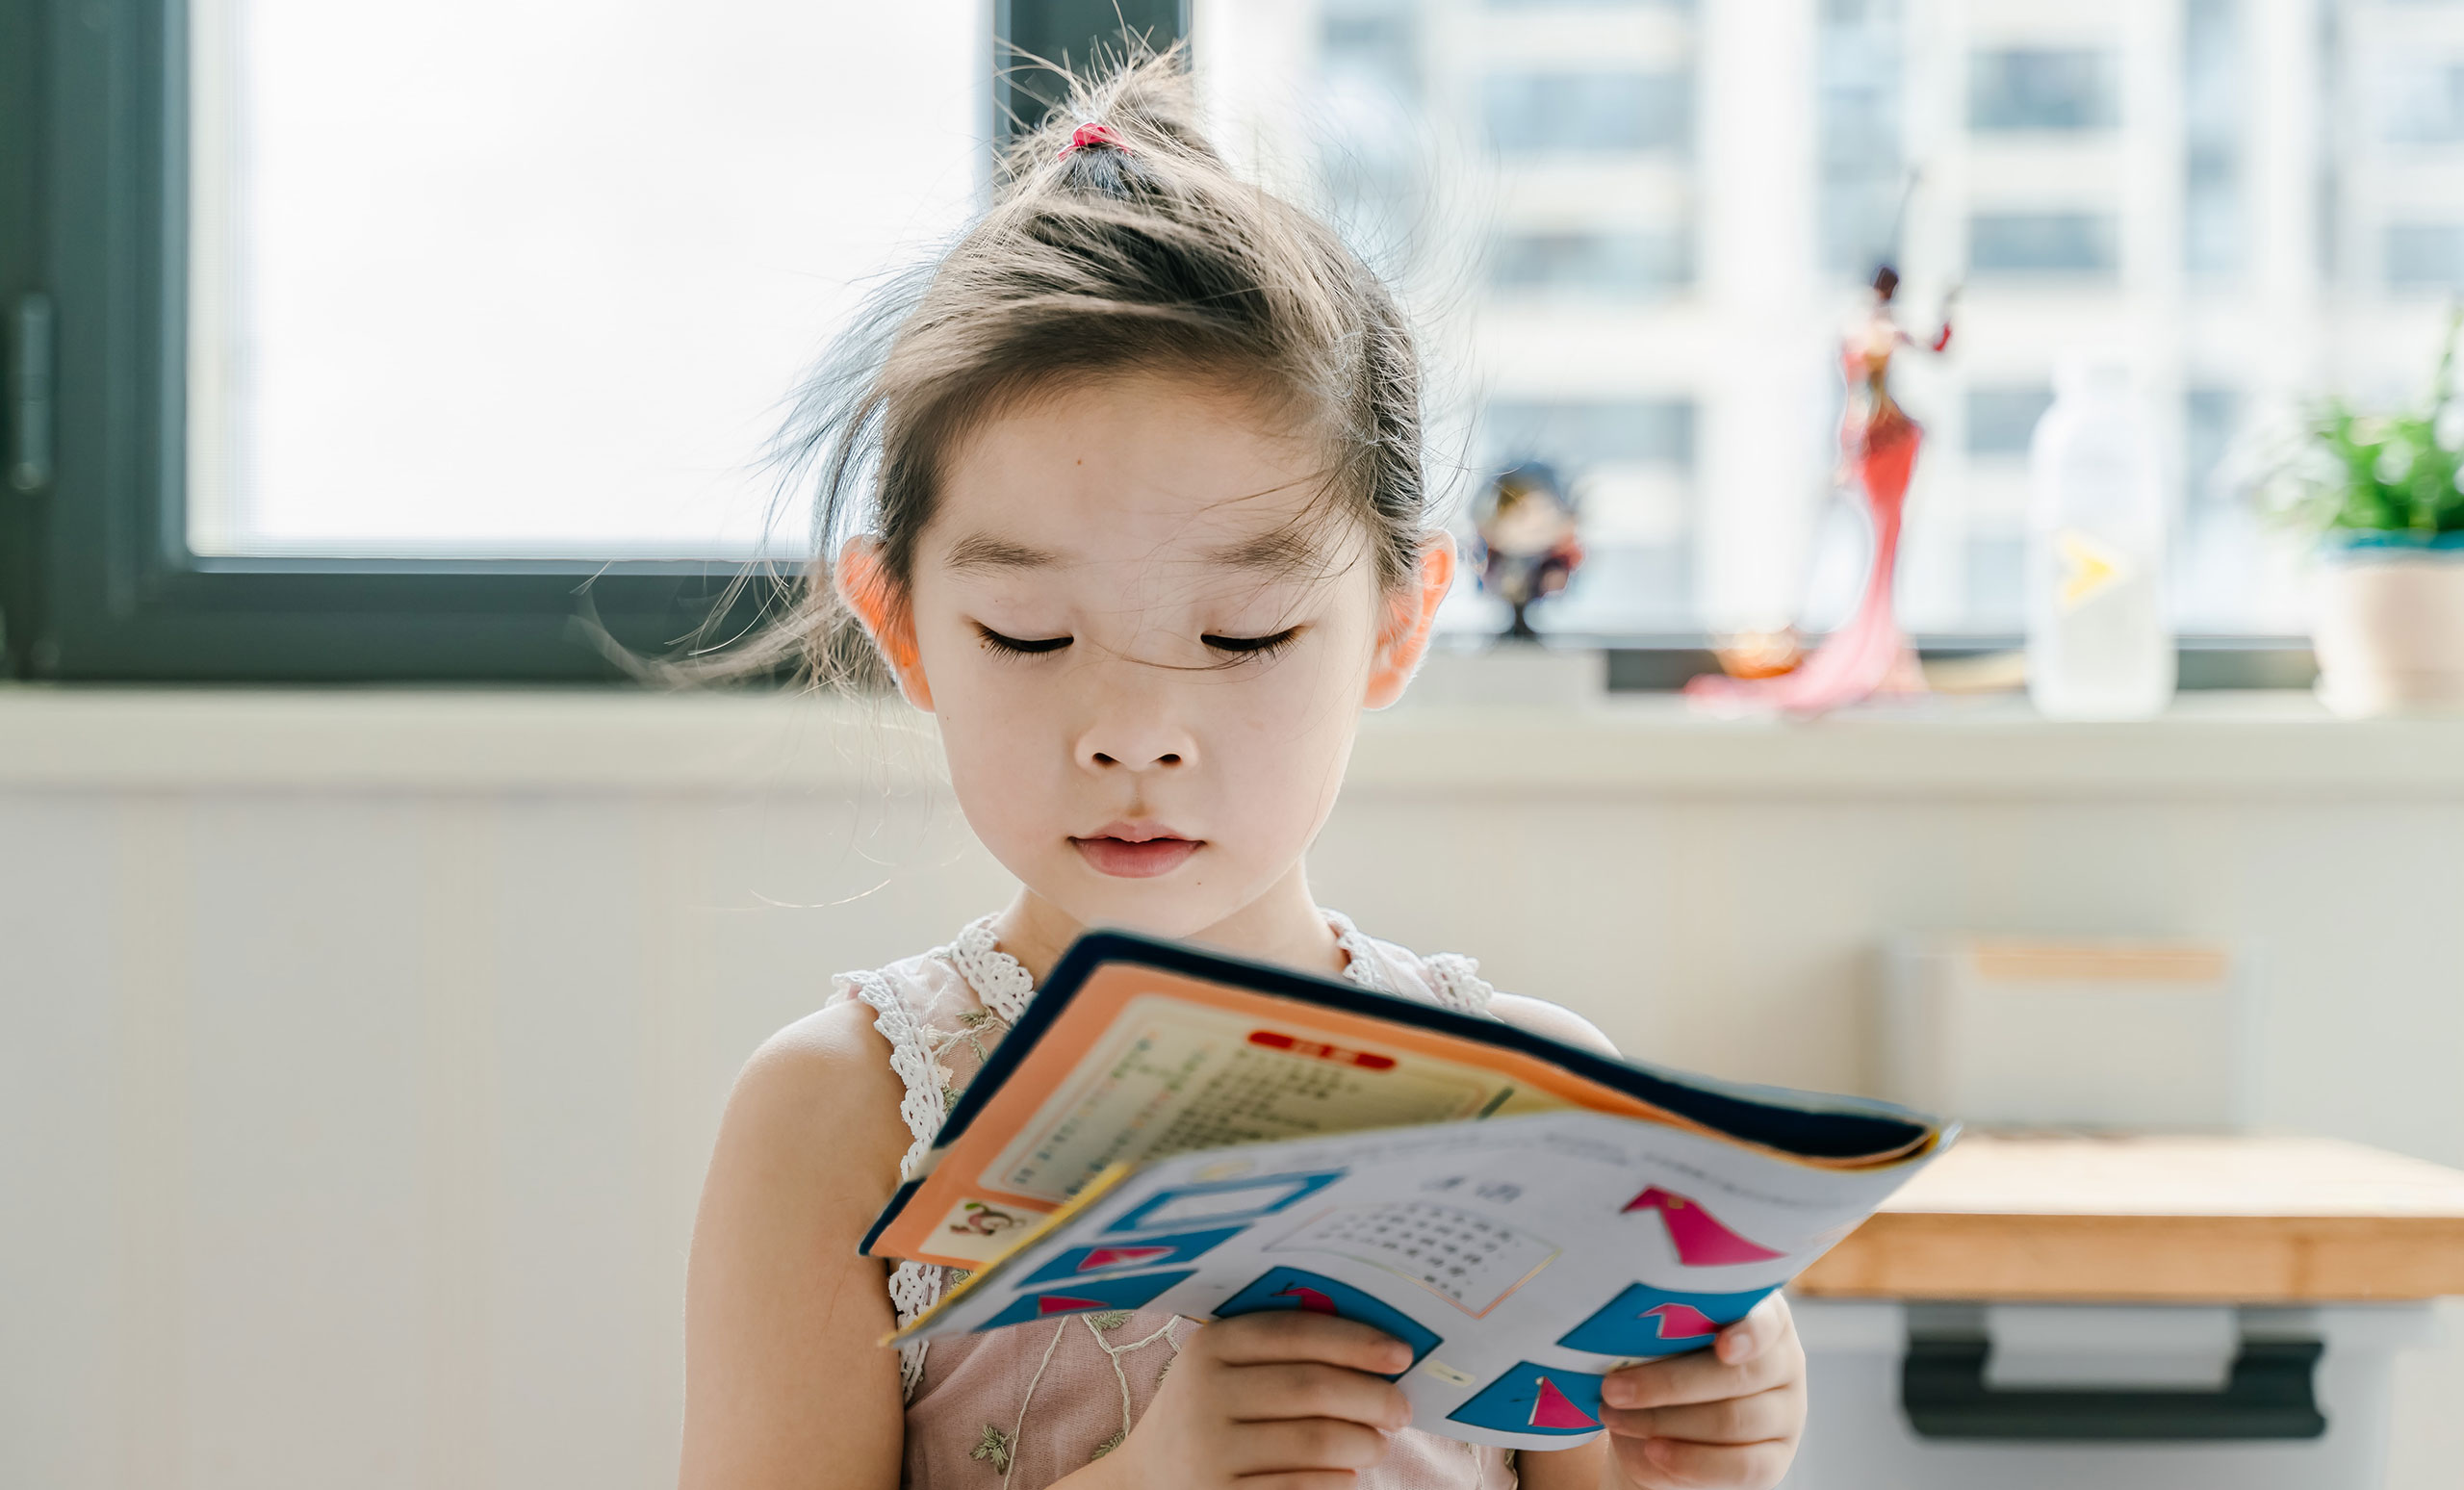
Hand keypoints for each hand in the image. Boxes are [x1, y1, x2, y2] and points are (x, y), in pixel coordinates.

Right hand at [1069, 1310, 1409, 1489]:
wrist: (1146, 1482)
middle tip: (1402, 1407)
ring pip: (1315, 1442)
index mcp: (1210, 1347)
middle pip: (1311, 1388)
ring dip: (1363, 1442)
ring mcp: (1210, 1452)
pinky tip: (1348, 1473)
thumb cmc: (1210, 1415)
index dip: (1355, 1341)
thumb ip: (1283, 1351)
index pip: (1295, 1334)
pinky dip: (1338, 1480)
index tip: (1402, 1354)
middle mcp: (1204, 1394)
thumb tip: (1378, 1352)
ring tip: (1379, 1443)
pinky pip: (1303, 1487)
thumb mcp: (1226, 1371)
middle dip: (1371, 1397)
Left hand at [1595, 1293, 1804, 1488]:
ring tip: (1616, 1416)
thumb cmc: (1658, 1361)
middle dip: (1668, 1384)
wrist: (1658, 1423)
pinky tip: (1653, 1451)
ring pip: (1733, 1421)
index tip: (1721, 1345)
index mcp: (1763, 1316)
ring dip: (1665, 1422)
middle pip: (1738, 1376)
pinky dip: (1691, 1461)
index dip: (1748, 1333)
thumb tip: (1628, 1330)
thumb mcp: (1660, 1337)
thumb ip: (1663, 1330)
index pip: (1767, 1321)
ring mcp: (1787, 1413)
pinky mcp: (1777, 1459)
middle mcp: (1784, 1361)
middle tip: (1613, 1388)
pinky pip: (1742, 1467)